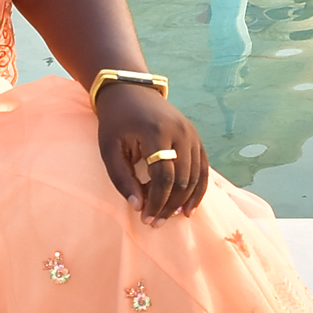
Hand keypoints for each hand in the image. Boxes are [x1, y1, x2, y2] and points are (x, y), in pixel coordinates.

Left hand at [96, 83, 209, 223]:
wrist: (131, 89)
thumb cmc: (115, 120)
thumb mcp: (109, 148)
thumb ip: (121, 178)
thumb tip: (138, 206)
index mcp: (156, 132)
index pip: (163, 176)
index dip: (156, 201)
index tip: (145, 218)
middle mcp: (180, 132)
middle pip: (182, 179)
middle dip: (169, 205)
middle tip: (155, 222)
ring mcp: (192, 133)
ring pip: (195, 176)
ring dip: (184, 201)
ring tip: (170, 217)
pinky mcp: (196, 136)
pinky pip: (203, 168)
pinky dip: (198, 189)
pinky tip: (189, 207)